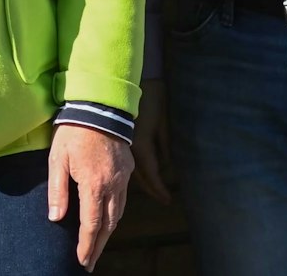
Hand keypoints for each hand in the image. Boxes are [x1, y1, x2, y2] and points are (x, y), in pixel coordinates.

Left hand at [48, 123, 134, 271]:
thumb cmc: (73, 132)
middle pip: (109, 225)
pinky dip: (116, 213)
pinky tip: (109, 217)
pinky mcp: (128, 168)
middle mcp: (113, 185)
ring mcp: (123, 177)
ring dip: (109, 231)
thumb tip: (56, 218)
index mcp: (94, 185)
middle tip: (90, 261)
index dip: (87, 245)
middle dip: (99, 245)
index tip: (83, 261)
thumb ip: (57, 191)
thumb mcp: (57, 160)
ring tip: (98, 244)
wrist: (99, 106)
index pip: (91, 225)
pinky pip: (124, 198)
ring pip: (119, 213)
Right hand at [131, 78, 172, 203]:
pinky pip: (126, 163)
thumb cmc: (151, 99)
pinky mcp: (118, 142)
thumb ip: (164, 146)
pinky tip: (137, 175)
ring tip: (154, 190)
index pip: (152, 176)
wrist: (124, 84)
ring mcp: (121, 148)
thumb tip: (167, 165)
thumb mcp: (162, 123)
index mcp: (141, 148)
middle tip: (164, 199)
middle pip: (140, 178)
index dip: (160, 190)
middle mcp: (128, 152)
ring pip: (131, 172)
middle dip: (152, 190)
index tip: (168, 200)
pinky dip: (134, 172)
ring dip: (142, 182)